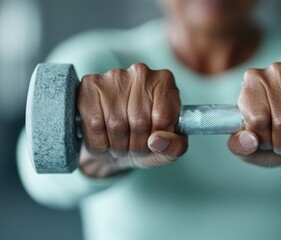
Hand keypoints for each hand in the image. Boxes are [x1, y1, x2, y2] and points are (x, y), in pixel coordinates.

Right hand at [77, 63, 187, 177]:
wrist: (115, 147)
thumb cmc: (148, 142)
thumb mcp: (171, 149)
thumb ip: (176, 147)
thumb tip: (157, 141)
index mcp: (165, 82)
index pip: (164, 117)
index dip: (157, 138)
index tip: (154, 141)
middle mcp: (141, 72)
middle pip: (140, 122)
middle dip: (137, 145)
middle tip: (135, 145)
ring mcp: (113, 77)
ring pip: (116, 125)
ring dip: (118, 145)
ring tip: (121, 143)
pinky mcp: (89, 86)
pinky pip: (94, 125)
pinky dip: (100, 143)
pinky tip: (104, 139)